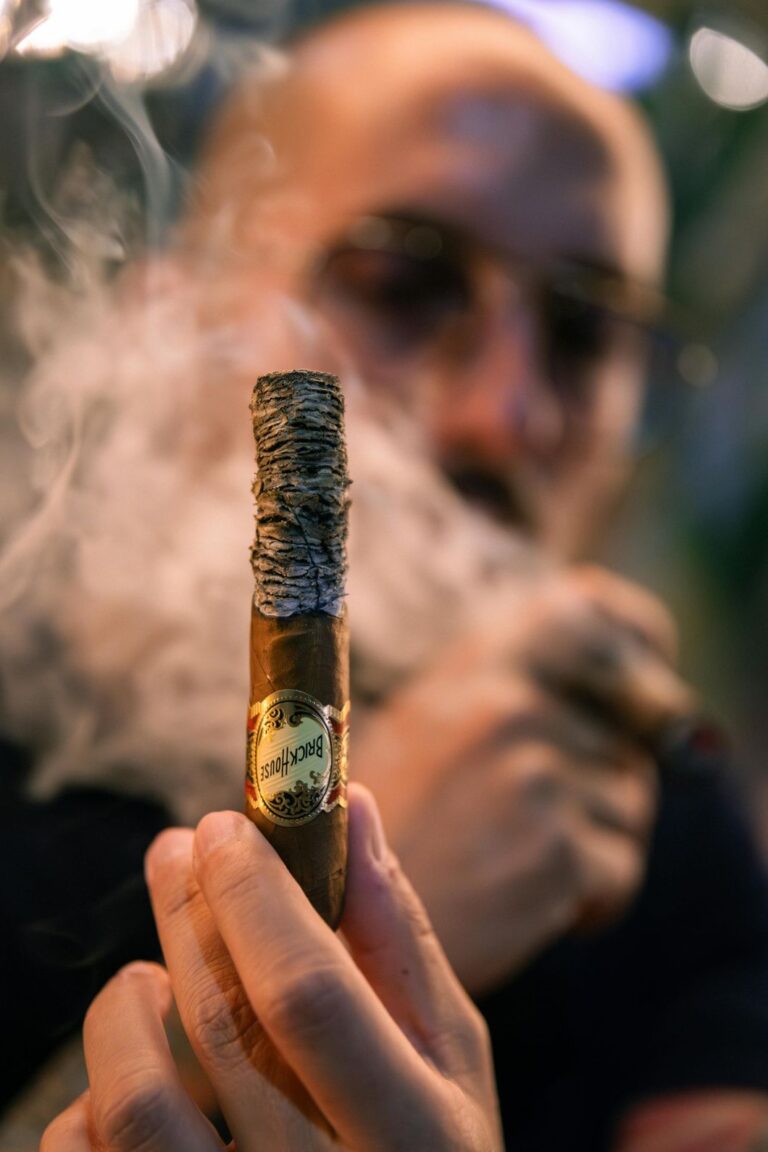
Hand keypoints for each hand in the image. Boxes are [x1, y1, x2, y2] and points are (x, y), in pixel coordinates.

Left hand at [41, 785, 502, 1151]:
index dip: (256, 898)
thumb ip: (399, 939)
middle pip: (221, 1028)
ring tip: (145, 977)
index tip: (224, 827)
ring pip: (136, 1106)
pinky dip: (89, 1101)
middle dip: (188, 915)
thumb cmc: (429, 1142)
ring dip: (126, 1010)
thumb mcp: (449, 1054)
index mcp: (409, 1133)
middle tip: (177, 850)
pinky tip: (131, 1067)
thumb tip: (352, 807)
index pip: (309, 997)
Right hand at [353, 565, 695, 994]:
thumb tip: (602, 684)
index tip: (634, 693)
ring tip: (513, 858)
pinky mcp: (556, 852)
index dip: (630, 651)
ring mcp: (536, 776)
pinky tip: (525, 898)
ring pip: (628, 803)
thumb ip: (501, 689)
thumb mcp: (428, 723)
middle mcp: (512, 703)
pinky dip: (589, 897)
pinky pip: (620, 868)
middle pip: (622, 734)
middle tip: (548, 815)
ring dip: (592, 840)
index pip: (592, 612)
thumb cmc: (387, 827)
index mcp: (480, 662)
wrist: (335, 923)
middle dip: (603, 777)